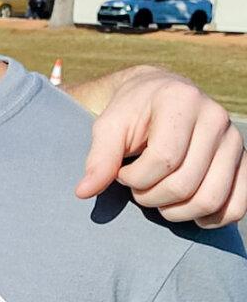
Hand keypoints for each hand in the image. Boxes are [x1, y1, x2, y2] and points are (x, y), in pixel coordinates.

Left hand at [74, 65, 246, 227]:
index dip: (136, 177)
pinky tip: (185, 211)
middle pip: (185, 183)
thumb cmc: (131, 110)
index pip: (163, 159)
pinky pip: (238, 205)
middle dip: (151, 197)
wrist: (159, 95)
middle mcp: (215, 117)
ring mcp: (234, 140)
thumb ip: (99, 157)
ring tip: (155, 197)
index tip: (121, 173)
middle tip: (136, 188)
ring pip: (211, 199)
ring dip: (176, 212)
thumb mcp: (108, 125)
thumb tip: (83, 192)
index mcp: (180, 100)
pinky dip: (211, 218)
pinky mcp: (244, 161)